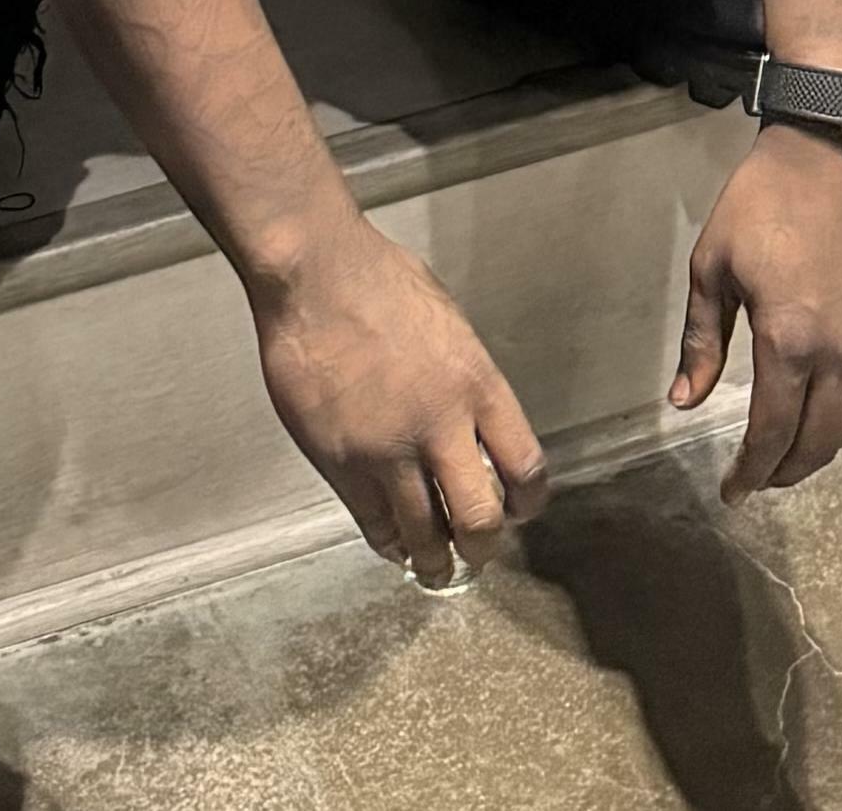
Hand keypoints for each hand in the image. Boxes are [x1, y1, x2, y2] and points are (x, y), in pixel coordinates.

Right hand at [251, 218, 550, 585]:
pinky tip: (393, 543)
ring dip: (433, 561)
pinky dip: (388, 543)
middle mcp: (440, 425)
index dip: (527, 503)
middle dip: (482, 547)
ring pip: (424, 537)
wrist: (315, 275)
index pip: (525, 468)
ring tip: (434, 566)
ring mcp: (388, 450)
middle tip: (475, 552)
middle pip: (480, 520)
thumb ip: (465, 381)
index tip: (518, 510)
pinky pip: (374, 526)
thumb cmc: (379, 281)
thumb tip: (473, 421)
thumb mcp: (449, 323)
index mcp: (477, 384)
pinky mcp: (342, 465)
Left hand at [672, 122, 841, 500]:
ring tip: (801, 445)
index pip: (773, 435)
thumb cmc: (765, 197)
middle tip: (763, 476)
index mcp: (790, 341)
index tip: (735, 491)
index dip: (752, 473)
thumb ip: (701, 341)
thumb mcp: (714, 263)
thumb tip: (685, 402)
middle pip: (820, 441)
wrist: (834, 141)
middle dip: (787, 471)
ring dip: (829, 445)